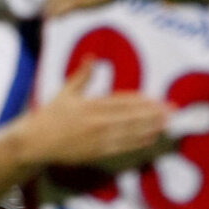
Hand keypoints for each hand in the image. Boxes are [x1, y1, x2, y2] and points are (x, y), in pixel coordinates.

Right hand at [30, 63, 170, 164]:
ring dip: (150, 128)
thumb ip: (82, 76)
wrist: (35, 142)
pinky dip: (136, 142)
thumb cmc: (49, 116)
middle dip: (153, 114)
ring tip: (167, 123)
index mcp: (90, 105)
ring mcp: (97, 139)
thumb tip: (92, 56)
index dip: (142, 101)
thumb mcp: (65, 92)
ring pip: (129, 132)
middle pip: (131, 117)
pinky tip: (150, 138)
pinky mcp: (95, 153)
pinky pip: (121, 147)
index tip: (158, 99)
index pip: (122, 102)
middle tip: (173, 110)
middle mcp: (96, 122)